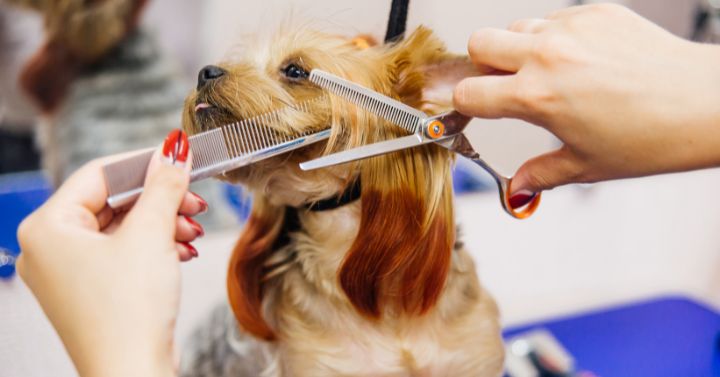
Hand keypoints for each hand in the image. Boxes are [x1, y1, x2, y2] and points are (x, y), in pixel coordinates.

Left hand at [16, 130, 205, 376]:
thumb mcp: (151, 234)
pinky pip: (124, 252)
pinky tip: (183, 250)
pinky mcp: (93, 290)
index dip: (145, 162)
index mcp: (48, 227)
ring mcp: (71, 271)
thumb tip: (174, 148)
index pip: (100, 173)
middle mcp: (51, 247)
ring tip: (193, 229)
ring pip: (124, 227)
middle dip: (161, 200)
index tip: (179, 156)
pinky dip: (155, 247)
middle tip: (194, 198)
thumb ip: (164, 185)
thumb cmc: (128, 312)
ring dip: (163, 224)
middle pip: (114, 201)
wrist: (133, 372)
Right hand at [454, 4, 719, 199]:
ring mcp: (572, 28)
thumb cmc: (653, 136)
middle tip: (504, 84)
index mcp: (537, 96)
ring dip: (519, 48)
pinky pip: (557, 18)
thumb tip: (518, 190)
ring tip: (548, 72)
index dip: (465, 104)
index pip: (469, 91)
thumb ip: (540, 175)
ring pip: (517, 26)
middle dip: (482, 64)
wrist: (705, 104)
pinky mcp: (597, 12)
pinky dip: (558, 37)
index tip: (473, 109)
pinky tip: (583, 60)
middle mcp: (548, 56)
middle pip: (479, 42)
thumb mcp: (586, 165)